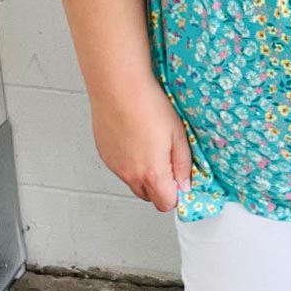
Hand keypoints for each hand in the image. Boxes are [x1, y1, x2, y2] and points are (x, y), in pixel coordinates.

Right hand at [90, 76, 192, 212]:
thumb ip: (183, 164)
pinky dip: (130, 162)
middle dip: (161, 186)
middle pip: (148, 196)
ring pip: (133, 182)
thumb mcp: (178, 134)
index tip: (182, 180)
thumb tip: (186, 184)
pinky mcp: (104, 155)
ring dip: (144, 174)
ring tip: (151, 145)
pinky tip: (136, 139)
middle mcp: (130, 174)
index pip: (166, 204)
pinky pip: (121, 168)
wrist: (118, 87)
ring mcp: (115, 166)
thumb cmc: (148, 105)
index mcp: (151, 172)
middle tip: (168, 160)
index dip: (177, 195)